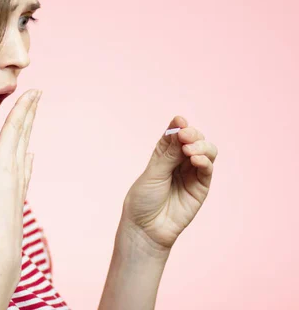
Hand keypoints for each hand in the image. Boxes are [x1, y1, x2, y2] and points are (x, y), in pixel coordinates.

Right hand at [0, 89, 40, 259]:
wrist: (0, 248)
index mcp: (1, 162)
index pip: (14, 127)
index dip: (23, 107)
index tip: (34, 91)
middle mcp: (14, 168)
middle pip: (23, 133)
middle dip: (30, 112)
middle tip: (38, 94)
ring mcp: (18, 181)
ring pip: (24, 148)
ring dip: (28, 130)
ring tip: (32, 118)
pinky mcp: (18, 194)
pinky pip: (25, 167)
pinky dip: (27, 155)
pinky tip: (29, 156)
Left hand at [121, 116, 217, 252]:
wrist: (146, 229)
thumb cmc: (143, 200)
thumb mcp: (154, 173)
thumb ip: (169, 154)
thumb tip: (179, 129)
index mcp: (164, 154)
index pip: (175, 134)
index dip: (179, 126)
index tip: (180, 121)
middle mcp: (179, 162)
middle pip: (194, 140)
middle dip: (192, 135)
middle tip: (185, 137)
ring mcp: (191, 174)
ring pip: (206, 152)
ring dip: (201, 146)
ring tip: (190, 150)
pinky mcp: (201, 187)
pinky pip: (207, 170)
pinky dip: (204, 161)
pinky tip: (196, 159)